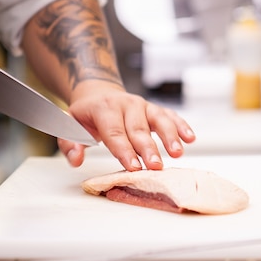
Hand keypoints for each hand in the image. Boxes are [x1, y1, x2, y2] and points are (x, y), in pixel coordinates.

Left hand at [57, 81, 195, 169]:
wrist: (98, 93)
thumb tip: (76, 160)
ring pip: (159, 120)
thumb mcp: (70, 126)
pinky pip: (170, 116)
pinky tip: (190, 138)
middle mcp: (126, 105)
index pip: (115, 132)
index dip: (124, 150)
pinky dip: (181, 126)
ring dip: (170, 137)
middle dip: (148, 149)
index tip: (133, 167)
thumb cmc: (86, 116)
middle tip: (155, 166)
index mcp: (104, 108)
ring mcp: (143, 106)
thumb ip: (70, 144)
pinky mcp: (155, 109)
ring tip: (177, 153)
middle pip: (139, 129)